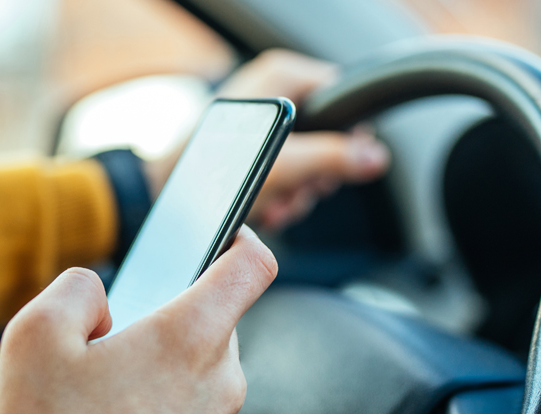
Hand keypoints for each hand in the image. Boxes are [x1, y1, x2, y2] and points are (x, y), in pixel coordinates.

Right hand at [0, 226, 277, 413]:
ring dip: (159, 362)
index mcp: (189, 338)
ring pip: (198, 366)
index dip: (241, 239)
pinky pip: (189, 408)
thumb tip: (100, 296)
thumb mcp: (34, 337)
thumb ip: (78, 288)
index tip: (227, 234)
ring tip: (98, 391)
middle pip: (213, 318)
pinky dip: (159, 402)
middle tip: (109, 336)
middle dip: (166, 314)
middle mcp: (218, 382)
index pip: (251, 266)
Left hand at [146, 49, 389, 230]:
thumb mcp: (286, 166)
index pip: (344, 95)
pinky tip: (266, 209)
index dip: (351, 135)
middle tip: (300, 190)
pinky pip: (287, 172)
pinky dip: (281, 195)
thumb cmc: (211, 172)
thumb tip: (374, 158)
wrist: (165, 196)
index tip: (346, 164)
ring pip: (309, 160)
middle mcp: (274, 93)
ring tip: (275, 205)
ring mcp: (263, 124)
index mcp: (283, 77)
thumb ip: (334, 159)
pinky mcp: (252, 150)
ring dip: (298, 192)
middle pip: (329, 134)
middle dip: (317, 175)